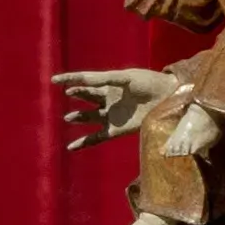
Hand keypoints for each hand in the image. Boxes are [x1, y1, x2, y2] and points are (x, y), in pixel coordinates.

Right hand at [55, 66, 177, 140]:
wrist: (169, 98)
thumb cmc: (149, 82)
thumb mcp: (125, 77)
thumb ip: (103, 79)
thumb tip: (81, 80)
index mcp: (110, 84)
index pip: (86, 81)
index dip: (70, 80)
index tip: (54, 80)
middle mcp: (108, 100)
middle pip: (87, 97)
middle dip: (77, 94)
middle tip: (68, 93)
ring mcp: (112, 116)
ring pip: (89, 118)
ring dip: (79, 118)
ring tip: (69, 118)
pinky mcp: (117, 130)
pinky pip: (96, 137)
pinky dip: (83, 143)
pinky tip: (70, 147)